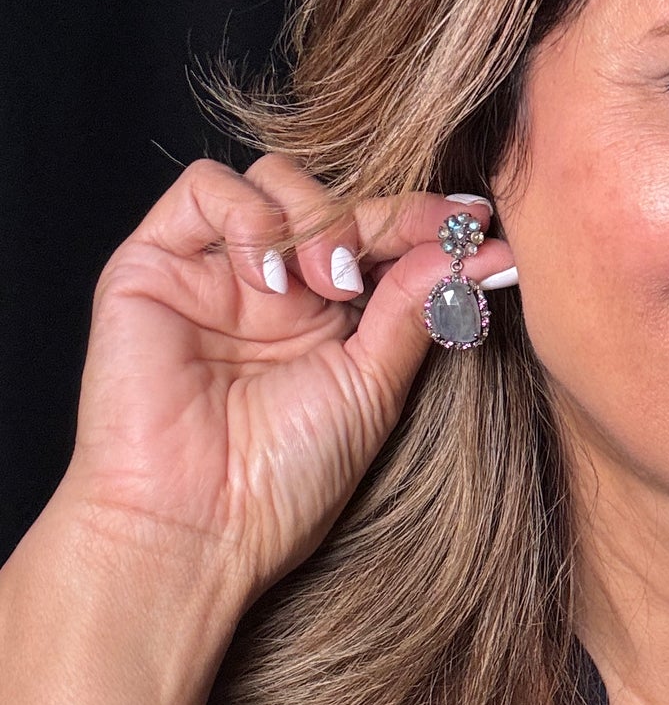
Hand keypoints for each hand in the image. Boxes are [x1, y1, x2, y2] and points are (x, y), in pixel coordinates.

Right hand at [57, 152, 516, 609]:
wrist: (198, 527)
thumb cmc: (283, 480)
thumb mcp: (373, 387)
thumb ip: (415, 308)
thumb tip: (480, 248)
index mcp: (329, 316)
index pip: (382, 238)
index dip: (428, 223)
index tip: (480, 222)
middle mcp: (274, 286)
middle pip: (335, 197)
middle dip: (383, 216)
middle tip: (416, 248)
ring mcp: (214, 271)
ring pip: (274, 178)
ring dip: (319, 216)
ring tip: (331, 283)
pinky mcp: (152, 264)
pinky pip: (204, 188)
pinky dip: (249, 216)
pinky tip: (269, 279)